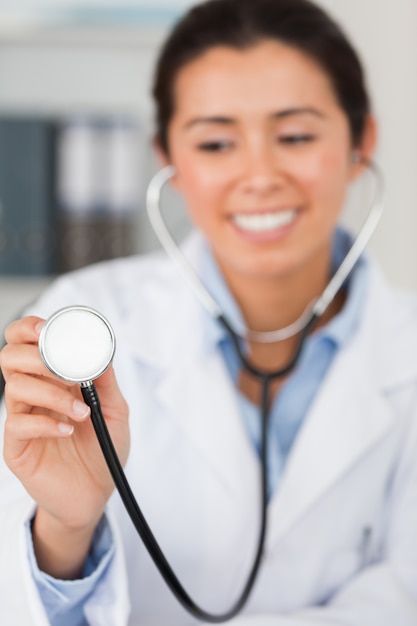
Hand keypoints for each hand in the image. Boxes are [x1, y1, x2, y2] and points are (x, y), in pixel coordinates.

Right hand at [0, 315, 129, 575]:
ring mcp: (23, 419)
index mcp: (54, 378)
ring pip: (15, 387)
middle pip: (11, 357)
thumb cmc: (103, 448)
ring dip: (52, 394)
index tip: (45, 329)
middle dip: (37, 357)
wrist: (97, 494)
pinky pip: (18, 424)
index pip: (26, 343)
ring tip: (81, 412)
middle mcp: (34, 394)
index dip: (28, 329)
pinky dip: (45, 422)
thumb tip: (100, 351)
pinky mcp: (17, 447)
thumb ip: (106, 381)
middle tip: (65, 372)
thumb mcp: (115, 410)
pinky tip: (68, 430)